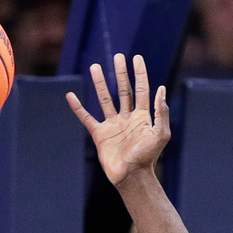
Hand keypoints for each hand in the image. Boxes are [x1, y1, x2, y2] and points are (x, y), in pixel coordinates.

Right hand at [66, 53, 170, 185]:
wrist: (131, 176)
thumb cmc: (148, 157)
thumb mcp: (161, 134)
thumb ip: (161, 112)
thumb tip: (161, 89)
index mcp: (143, 117)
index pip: (142, 89)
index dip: (139, 73)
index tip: (136, 58)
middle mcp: (127, 118)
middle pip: (123, 90)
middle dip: (121, 73)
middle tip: (118, 56)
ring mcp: (113, 125)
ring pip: (105, 99)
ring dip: (100, 83)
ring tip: (95, 67)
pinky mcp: (100, 135)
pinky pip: (87, 118)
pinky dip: (78, 107)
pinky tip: (71, 95)